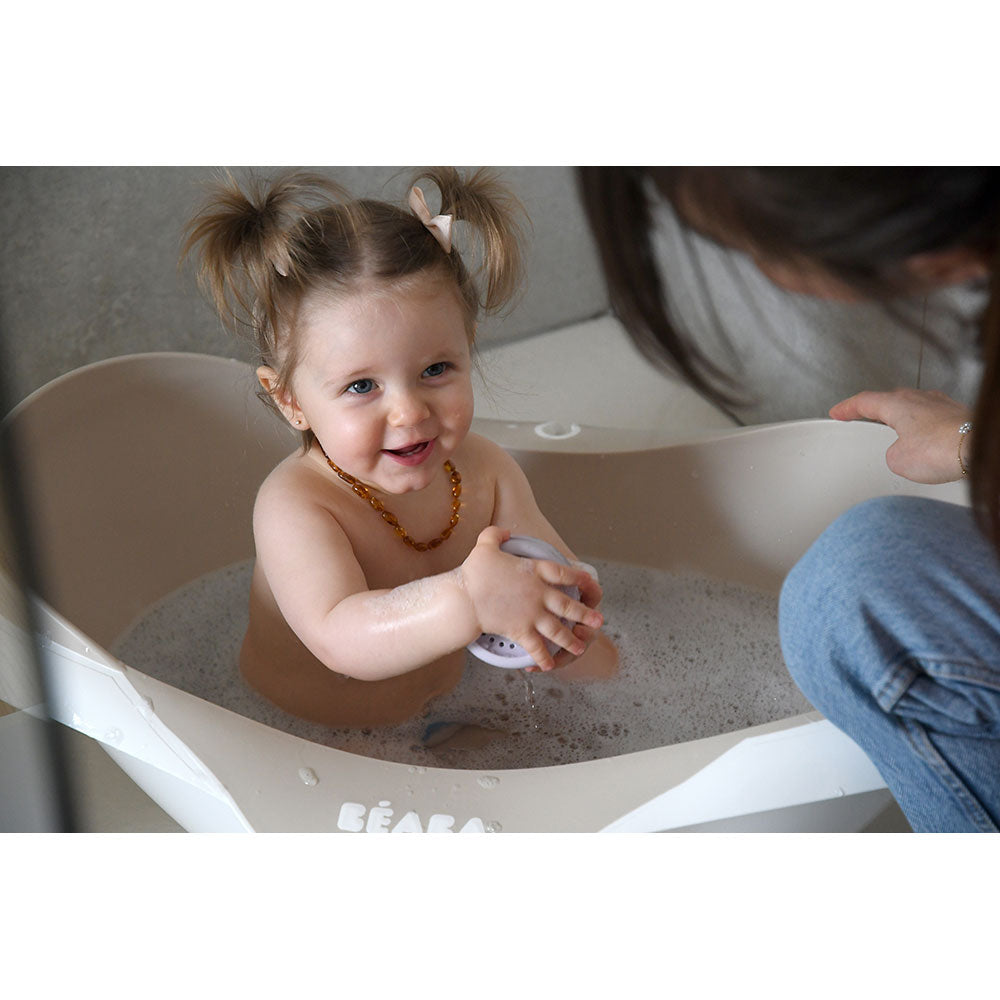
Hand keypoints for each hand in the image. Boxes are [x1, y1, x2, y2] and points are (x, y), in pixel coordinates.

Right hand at [462, 527, 603, 670]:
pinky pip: (537, 646)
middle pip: (567, 605)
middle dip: (585, 614)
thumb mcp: (484, 545)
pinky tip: (549, 666)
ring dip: (570, 640)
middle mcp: (538, 593)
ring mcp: (531, 614)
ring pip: (557, 629)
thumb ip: (496, 535)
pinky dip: (544, 657)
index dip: (578, 577)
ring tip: (580, 648)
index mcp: (534, 571)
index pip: (563, 573)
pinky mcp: (520, 631)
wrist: (464, 599)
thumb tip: (505, 531)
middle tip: (598, 621)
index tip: (589, 582)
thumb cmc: (473, 573)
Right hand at [829, 388, 971, 483]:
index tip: (838, 411)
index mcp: (897, 404)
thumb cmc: (942, 449)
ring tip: (898, 434)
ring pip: (914, 408)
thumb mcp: (898, 460)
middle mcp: (920, 399)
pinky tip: (928, 441)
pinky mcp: (959, 416)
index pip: (864, 401)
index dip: (847, 408)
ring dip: (903, 419)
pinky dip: (924, 427)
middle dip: (875, 410)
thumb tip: (901, 453)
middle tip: (864, 416)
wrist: (979, 449)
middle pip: (889, 400)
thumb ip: (892, 454)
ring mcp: (942, 405)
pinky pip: (933, 418)